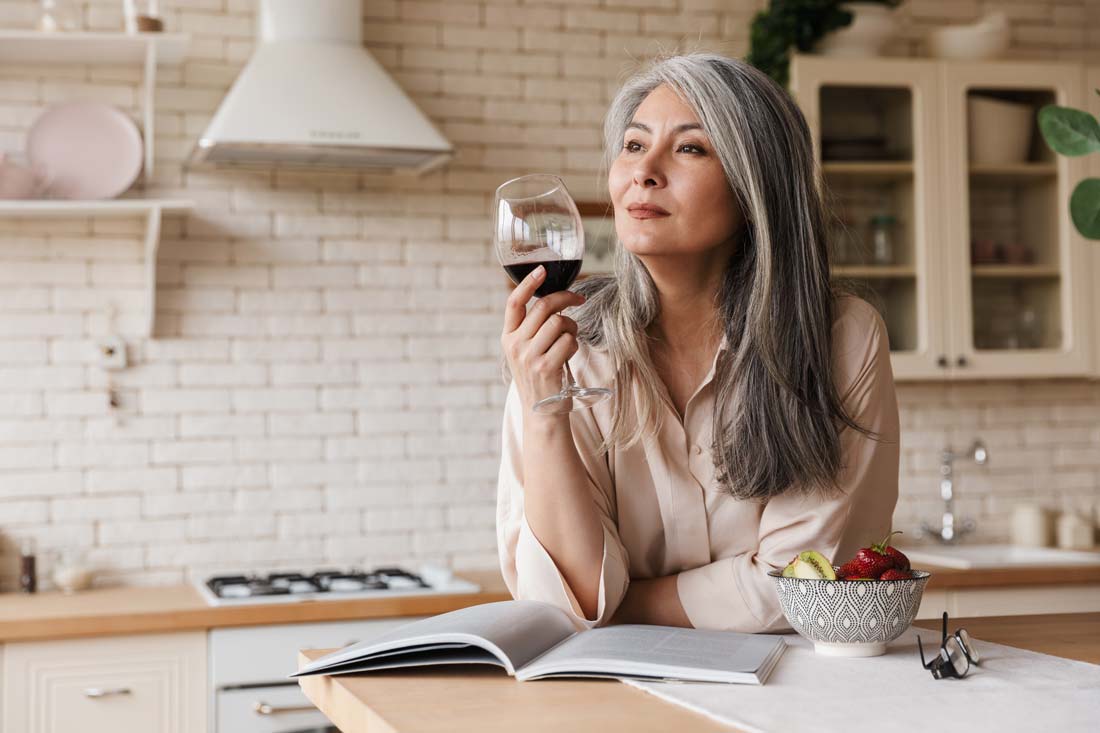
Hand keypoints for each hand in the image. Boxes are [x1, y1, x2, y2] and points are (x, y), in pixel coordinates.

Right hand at [501, 265, 585, 412]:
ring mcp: (529, 357)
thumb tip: (554, 300)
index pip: (514, 303)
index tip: (542, 269)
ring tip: (571, 336)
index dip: (527, 283)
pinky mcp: (546, 367)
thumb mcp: (525, 351)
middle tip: (579, 299)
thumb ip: (532, 328)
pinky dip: (574, 344)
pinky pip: (568, 341)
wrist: (541, 413)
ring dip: (572, 326)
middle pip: (543, 307)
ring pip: (558, 322)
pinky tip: (569, 353)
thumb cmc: (539, 377)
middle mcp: (515, 345)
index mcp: (507, 337)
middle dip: (566, 298)